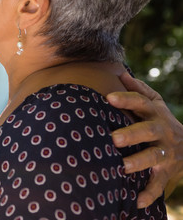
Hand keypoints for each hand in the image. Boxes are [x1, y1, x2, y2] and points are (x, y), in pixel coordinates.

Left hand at [107, 72, 182, 207]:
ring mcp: (166, 152)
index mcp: (155, 113)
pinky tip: (137, 202)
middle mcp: (161, 131)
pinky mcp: (167, 171)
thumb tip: (120, 73)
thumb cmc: (161, 120)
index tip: (108, 98)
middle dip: (132, 134)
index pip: (141, 103)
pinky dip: (149, 194)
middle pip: (147, 131)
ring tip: (121, 167)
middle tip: (113, 139)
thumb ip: (138, 90)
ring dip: (138, 162)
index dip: (126, 100)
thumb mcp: (155, 103)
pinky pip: (159, 184)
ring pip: (153, 157)